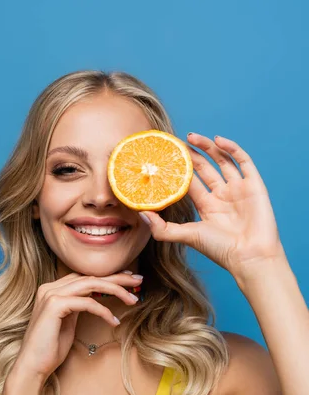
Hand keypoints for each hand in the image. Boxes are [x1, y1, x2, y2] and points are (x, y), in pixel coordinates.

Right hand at [9, 272, 141, 383]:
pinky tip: (114, 320)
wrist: (33, 364)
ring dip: (115, 290)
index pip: (84, 276)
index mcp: (52, 289)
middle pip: (89, 276)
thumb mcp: (68, 321)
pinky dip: (103, 310)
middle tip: (138, 280)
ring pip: (90, 284)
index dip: (107, 276)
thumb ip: (78, 306)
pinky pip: (87, 302)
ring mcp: (50, 294)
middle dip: (116, 278)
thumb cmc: (50, 347)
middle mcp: (49, 287)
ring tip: (133, 299)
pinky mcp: (54, 305)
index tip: (127, 280)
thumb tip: (95, 298)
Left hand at [141, 133, 285, 279]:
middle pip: (204, 168)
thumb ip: (162, 228)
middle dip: (190, 154)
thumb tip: (140, 214)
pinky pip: (243, 161)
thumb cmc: (219, 250)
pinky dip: (231, 148)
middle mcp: (222, 195)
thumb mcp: (186, 236)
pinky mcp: (254, 186)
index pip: (189, 181)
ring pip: (222, 160)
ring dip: (207, 147)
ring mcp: (238, 189)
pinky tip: (217, 140)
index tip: (164, 156)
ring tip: (191, 136)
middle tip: (175, 142)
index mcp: (206, 205)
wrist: (250, 258)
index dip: (178, 168)